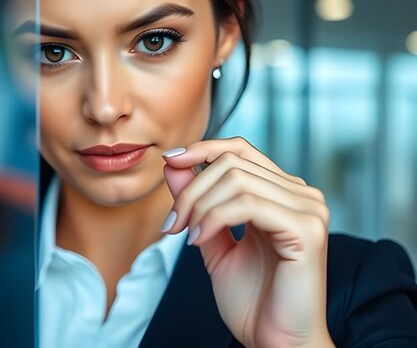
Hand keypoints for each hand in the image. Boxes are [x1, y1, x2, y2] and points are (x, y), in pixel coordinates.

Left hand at [161, 137, 333, 347]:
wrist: (273, 342)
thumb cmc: (251, 301)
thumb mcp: (212, 241)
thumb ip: (197, 203)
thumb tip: (173, 164)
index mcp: (283, 195)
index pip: (241, 149)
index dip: (202, 149)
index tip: (168, 162)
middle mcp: (302, 196)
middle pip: (233, 162)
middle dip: (191, 190)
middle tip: (172, 224)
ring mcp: (308, 211)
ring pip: (236, 179)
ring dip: (198, 206)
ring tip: (186, 236)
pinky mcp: (307, 230)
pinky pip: (247, 204)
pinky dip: (213, 219)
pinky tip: (199, 242)